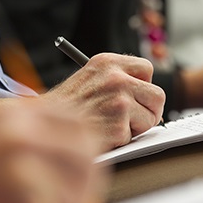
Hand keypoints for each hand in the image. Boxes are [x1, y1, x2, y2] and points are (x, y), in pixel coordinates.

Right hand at [0, 98, 106, 202]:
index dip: (87, 147)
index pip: (79, 123)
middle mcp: (25, 133)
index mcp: (19, 115)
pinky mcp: (25, 200)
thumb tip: (74, 152)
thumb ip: (36, 138)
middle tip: (78, 198)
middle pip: (87, 152)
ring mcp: (26, 164)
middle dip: (88, 178)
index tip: (85, 164)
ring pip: (81, 184)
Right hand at [42, 53, 165, 149]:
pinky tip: (103, 134)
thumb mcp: (90, 79)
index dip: (143, 85)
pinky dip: (122, 140)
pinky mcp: (118, 125)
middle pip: (158, 95)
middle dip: (149, 110)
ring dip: (136, 126)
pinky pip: (135, 136)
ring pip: (151, 117)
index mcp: (107, 62)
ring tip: (112, 124)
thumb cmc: (67, 106)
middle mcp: (116, 78)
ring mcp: (118, 101)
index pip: (147, 68)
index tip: (136, 95)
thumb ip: (117, 79)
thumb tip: (146, 94)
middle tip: (133, 118)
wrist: (44, 126)